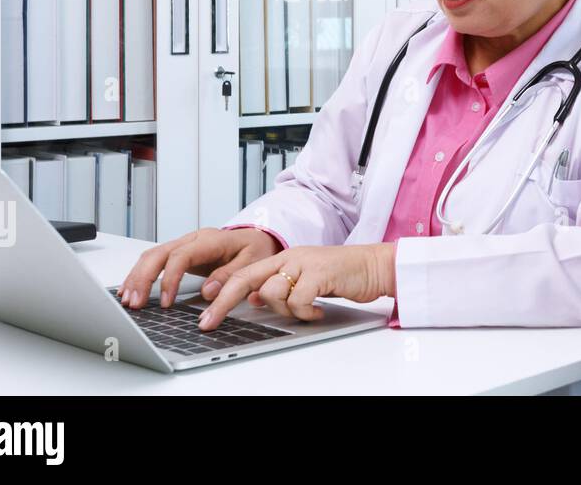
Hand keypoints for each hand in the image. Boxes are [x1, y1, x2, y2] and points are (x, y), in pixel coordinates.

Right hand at [118, 227, 281, 308]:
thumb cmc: (256, 250)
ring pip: (152, 255)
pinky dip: (140, 274)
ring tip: (128, 300)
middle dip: (143, 278)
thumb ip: (230, 276)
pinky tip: (131, 289)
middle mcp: (193, 239)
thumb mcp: (252, 262)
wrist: (258, 238)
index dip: (170, 279)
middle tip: (135, 303)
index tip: (166, 302)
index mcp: (211, 240)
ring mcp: (185, 245)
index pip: (181, 256)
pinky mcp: (180, 253)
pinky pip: (155, 260)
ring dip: (137, 277)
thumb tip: (207, 291)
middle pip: (159, 253)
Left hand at [198, 243, 397, 330]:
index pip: (243, 274)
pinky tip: (319, 310)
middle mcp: (289, 257)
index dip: (221, 296)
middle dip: (223, 304)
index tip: (206, 317)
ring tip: (306, 309)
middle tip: (208, 323)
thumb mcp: (304, 281)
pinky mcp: (319, 272)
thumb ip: (279, 286)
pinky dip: (306, 311)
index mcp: (283, 258)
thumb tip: (252, 299)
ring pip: (271, 292)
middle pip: (245, 279)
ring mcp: (303, 263)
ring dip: (285, 310)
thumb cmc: (341, 275)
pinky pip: (298, 300)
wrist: (373, 266)